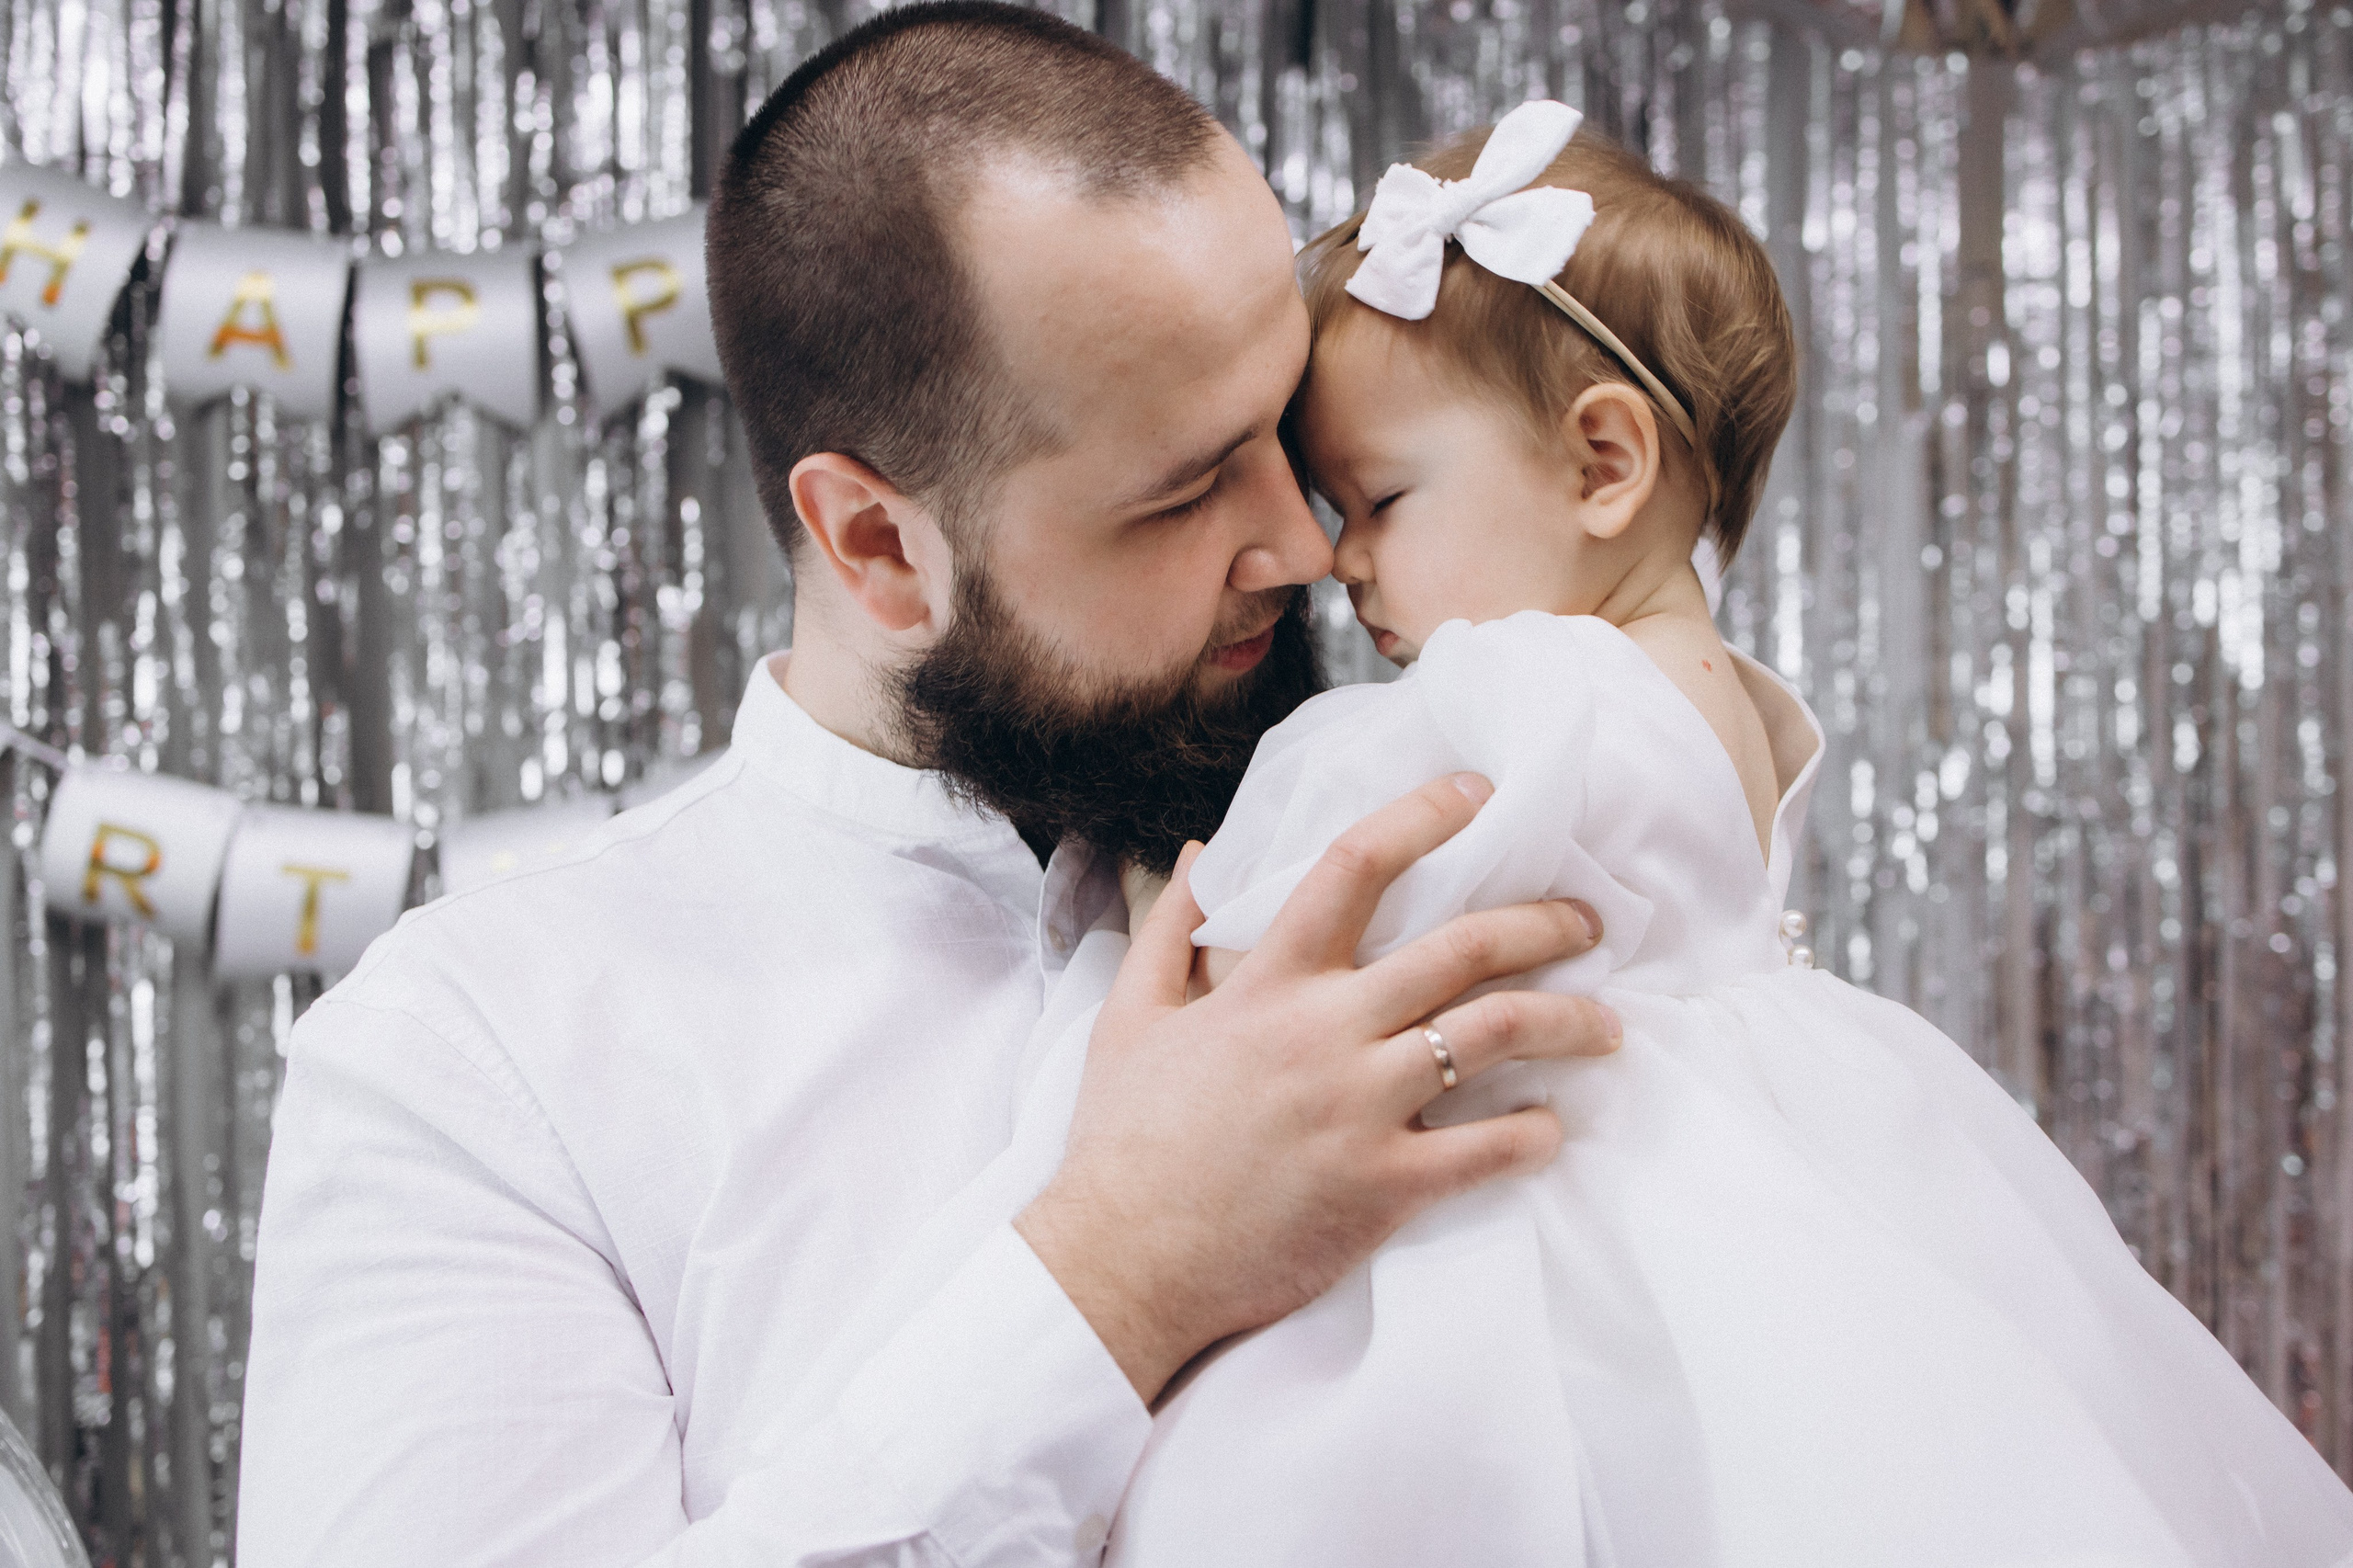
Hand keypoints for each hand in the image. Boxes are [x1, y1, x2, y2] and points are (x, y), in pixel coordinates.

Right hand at [1014, 773, 1618, 1402]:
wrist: (1121, 1261)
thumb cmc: (1124, 1139)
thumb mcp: (1131, 1016)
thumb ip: (1172, 927)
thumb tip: (1203, 851)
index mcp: (1267, 984)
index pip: (1355, 867)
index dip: (1424, 817)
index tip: (1476, 796)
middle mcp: (1325, 1032)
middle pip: (1462, 948)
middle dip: (1543, 924)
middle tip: (1586, 922)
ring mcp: (1360, 1109)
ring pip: (1495, 1035)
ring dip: (1569, 1021)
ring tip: (1607, 1025)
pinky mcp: (1383, 1186)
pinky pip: (1488, 1149)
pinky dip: (1536, 1133)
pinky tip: (1552, 1126)